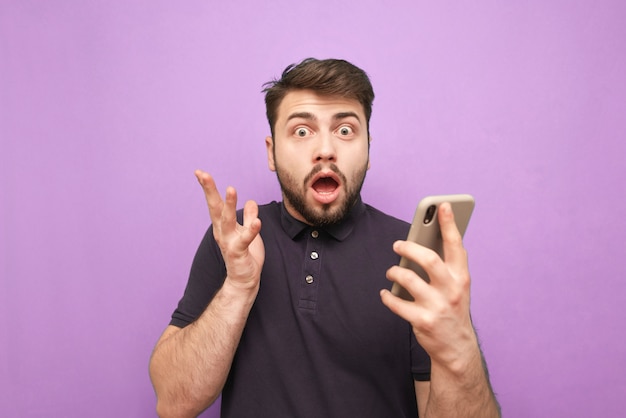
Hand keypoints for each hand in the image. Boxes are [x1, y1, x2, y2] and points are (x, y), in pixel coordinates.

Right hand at [195, 170, 264, 290]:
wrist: (245, 280)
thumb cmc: (245, 256)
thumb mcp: (248, 232)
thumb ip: (248, 217)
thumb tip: (251, 202)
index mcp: (223, 226)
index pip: (215, 203)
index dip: (208, 188)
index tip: (200, 172)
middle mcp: (222, 232)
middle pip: (215, 208)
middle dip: (209, 190)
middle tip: (203, 174)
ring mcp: (229, 242)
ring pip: (227, 221)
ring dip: (229, 205)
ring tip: (231, 189)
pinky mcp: (238, 252)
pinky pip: (245, 240)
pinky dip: (251, 230)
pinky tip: (257, 221)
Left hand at [381, 202, 477, 369]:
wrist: (456, 347)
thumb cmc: (452, 308)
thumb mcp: (457, 287)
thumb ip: (446, 265)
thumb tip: (427, 238)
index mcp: (461, 277)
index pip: (456, 245)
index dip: (449, 224)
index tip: (443, 205)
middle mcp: (451, 290)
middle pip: (428, 259)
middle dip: (409, 247)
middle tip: (398, 244)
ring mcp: (437, 306)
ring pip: (409, 279)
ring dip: (395, 272)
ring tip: (392, 271)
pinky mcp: (422, 321)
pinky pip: (397, 303)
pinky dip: (387, 297)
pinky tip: (385, 294)